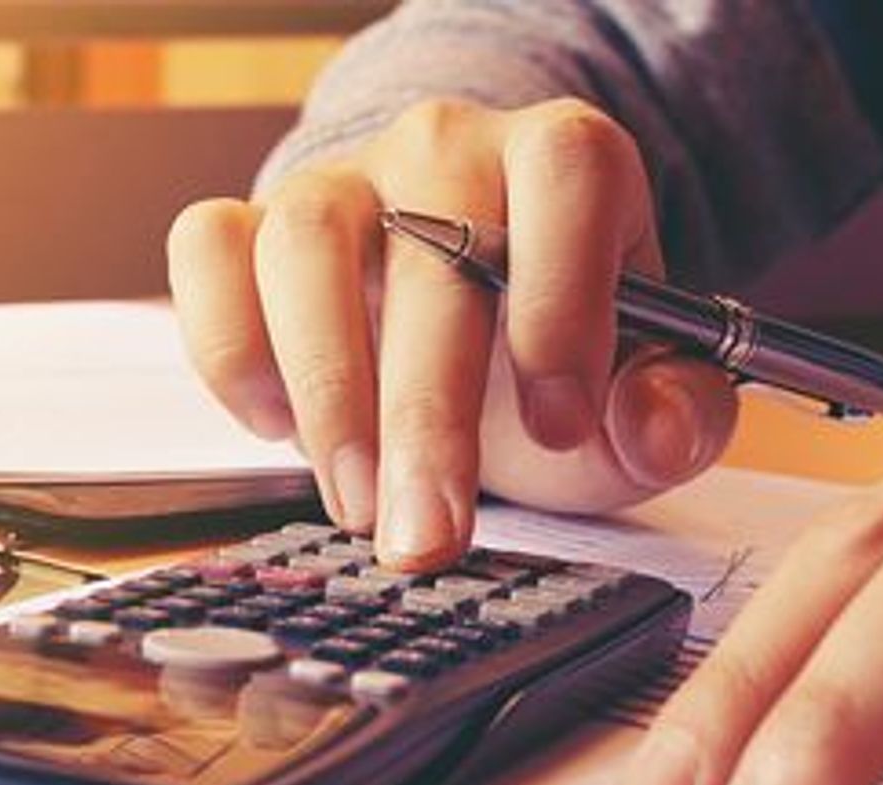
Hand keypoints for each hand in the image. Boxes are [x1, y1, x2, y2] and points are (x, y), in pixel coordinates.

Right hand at [167, 97, 737, 566]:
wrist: (455, 332)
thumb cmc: (542, 362)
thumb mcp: (632, 399)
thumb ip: (674, 416)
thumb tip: (657, 427)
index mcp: (561, 161)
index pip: (566, 175)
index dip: (564, 299)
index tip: (560, 426)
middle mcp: (443, 151)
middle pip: (429, 248)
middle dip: (429, 414)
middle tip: (431, 536)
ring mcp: (336, 185)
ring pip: (304, 245)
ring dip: (327, 392)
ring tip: (359, 505)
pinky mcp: (246, 227)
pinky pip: (207, 253)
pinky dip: (230, 349)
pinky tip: (276, 427)